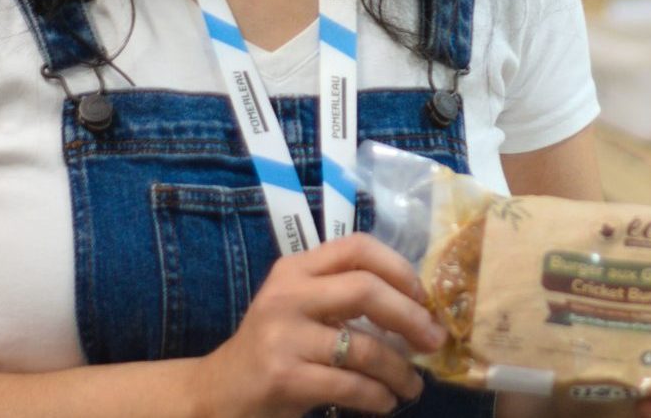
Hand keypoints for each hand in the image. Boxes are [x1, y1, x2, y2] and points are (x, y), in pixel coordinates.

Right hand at [187, 233, 447, 417]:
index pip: (357, 247)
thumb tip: (418, 307)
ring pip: (364, 347)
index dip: (399, 268)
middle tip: (433, 341)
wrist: (217, 393)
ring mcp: (283, 336)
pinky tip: (385, 402)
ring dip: (400, 370)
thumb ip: (342, 295)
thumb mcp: (300, 307)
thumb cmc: (273, 348)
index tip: (422, 297)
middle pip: (366, 289)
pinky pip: (350, 384)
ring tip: (412, 386)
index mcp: (296, 269)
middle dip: (411, 317)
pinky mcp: (284, 377)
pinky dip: (378, 396)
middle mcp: (287, 295)